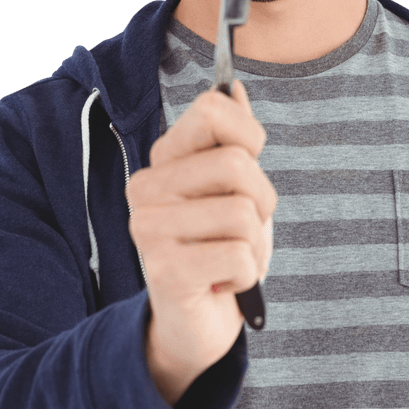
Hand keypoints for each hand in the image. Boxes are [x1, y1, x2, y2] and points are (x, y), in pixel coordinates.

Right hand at [126, 80, 276, 405]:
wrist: (194, 322)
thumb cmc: (216, 248)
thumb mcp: (232, 189)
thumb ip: (233, 139)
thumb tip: (233, 87)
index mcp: (162, 160)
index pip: (212, 109)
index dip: (249, 136)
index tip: (246, 169)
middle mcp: (146, 188)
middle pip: (239, 164)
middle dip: (262, 202)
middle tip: (243, 229)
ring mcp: (150, 230)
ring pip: (244, 215)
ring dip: (255, 246)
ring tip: (229, 259)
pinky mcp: (166, 272)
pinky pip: (241, 258)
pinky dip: (247, 276)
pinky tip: (222, 283)